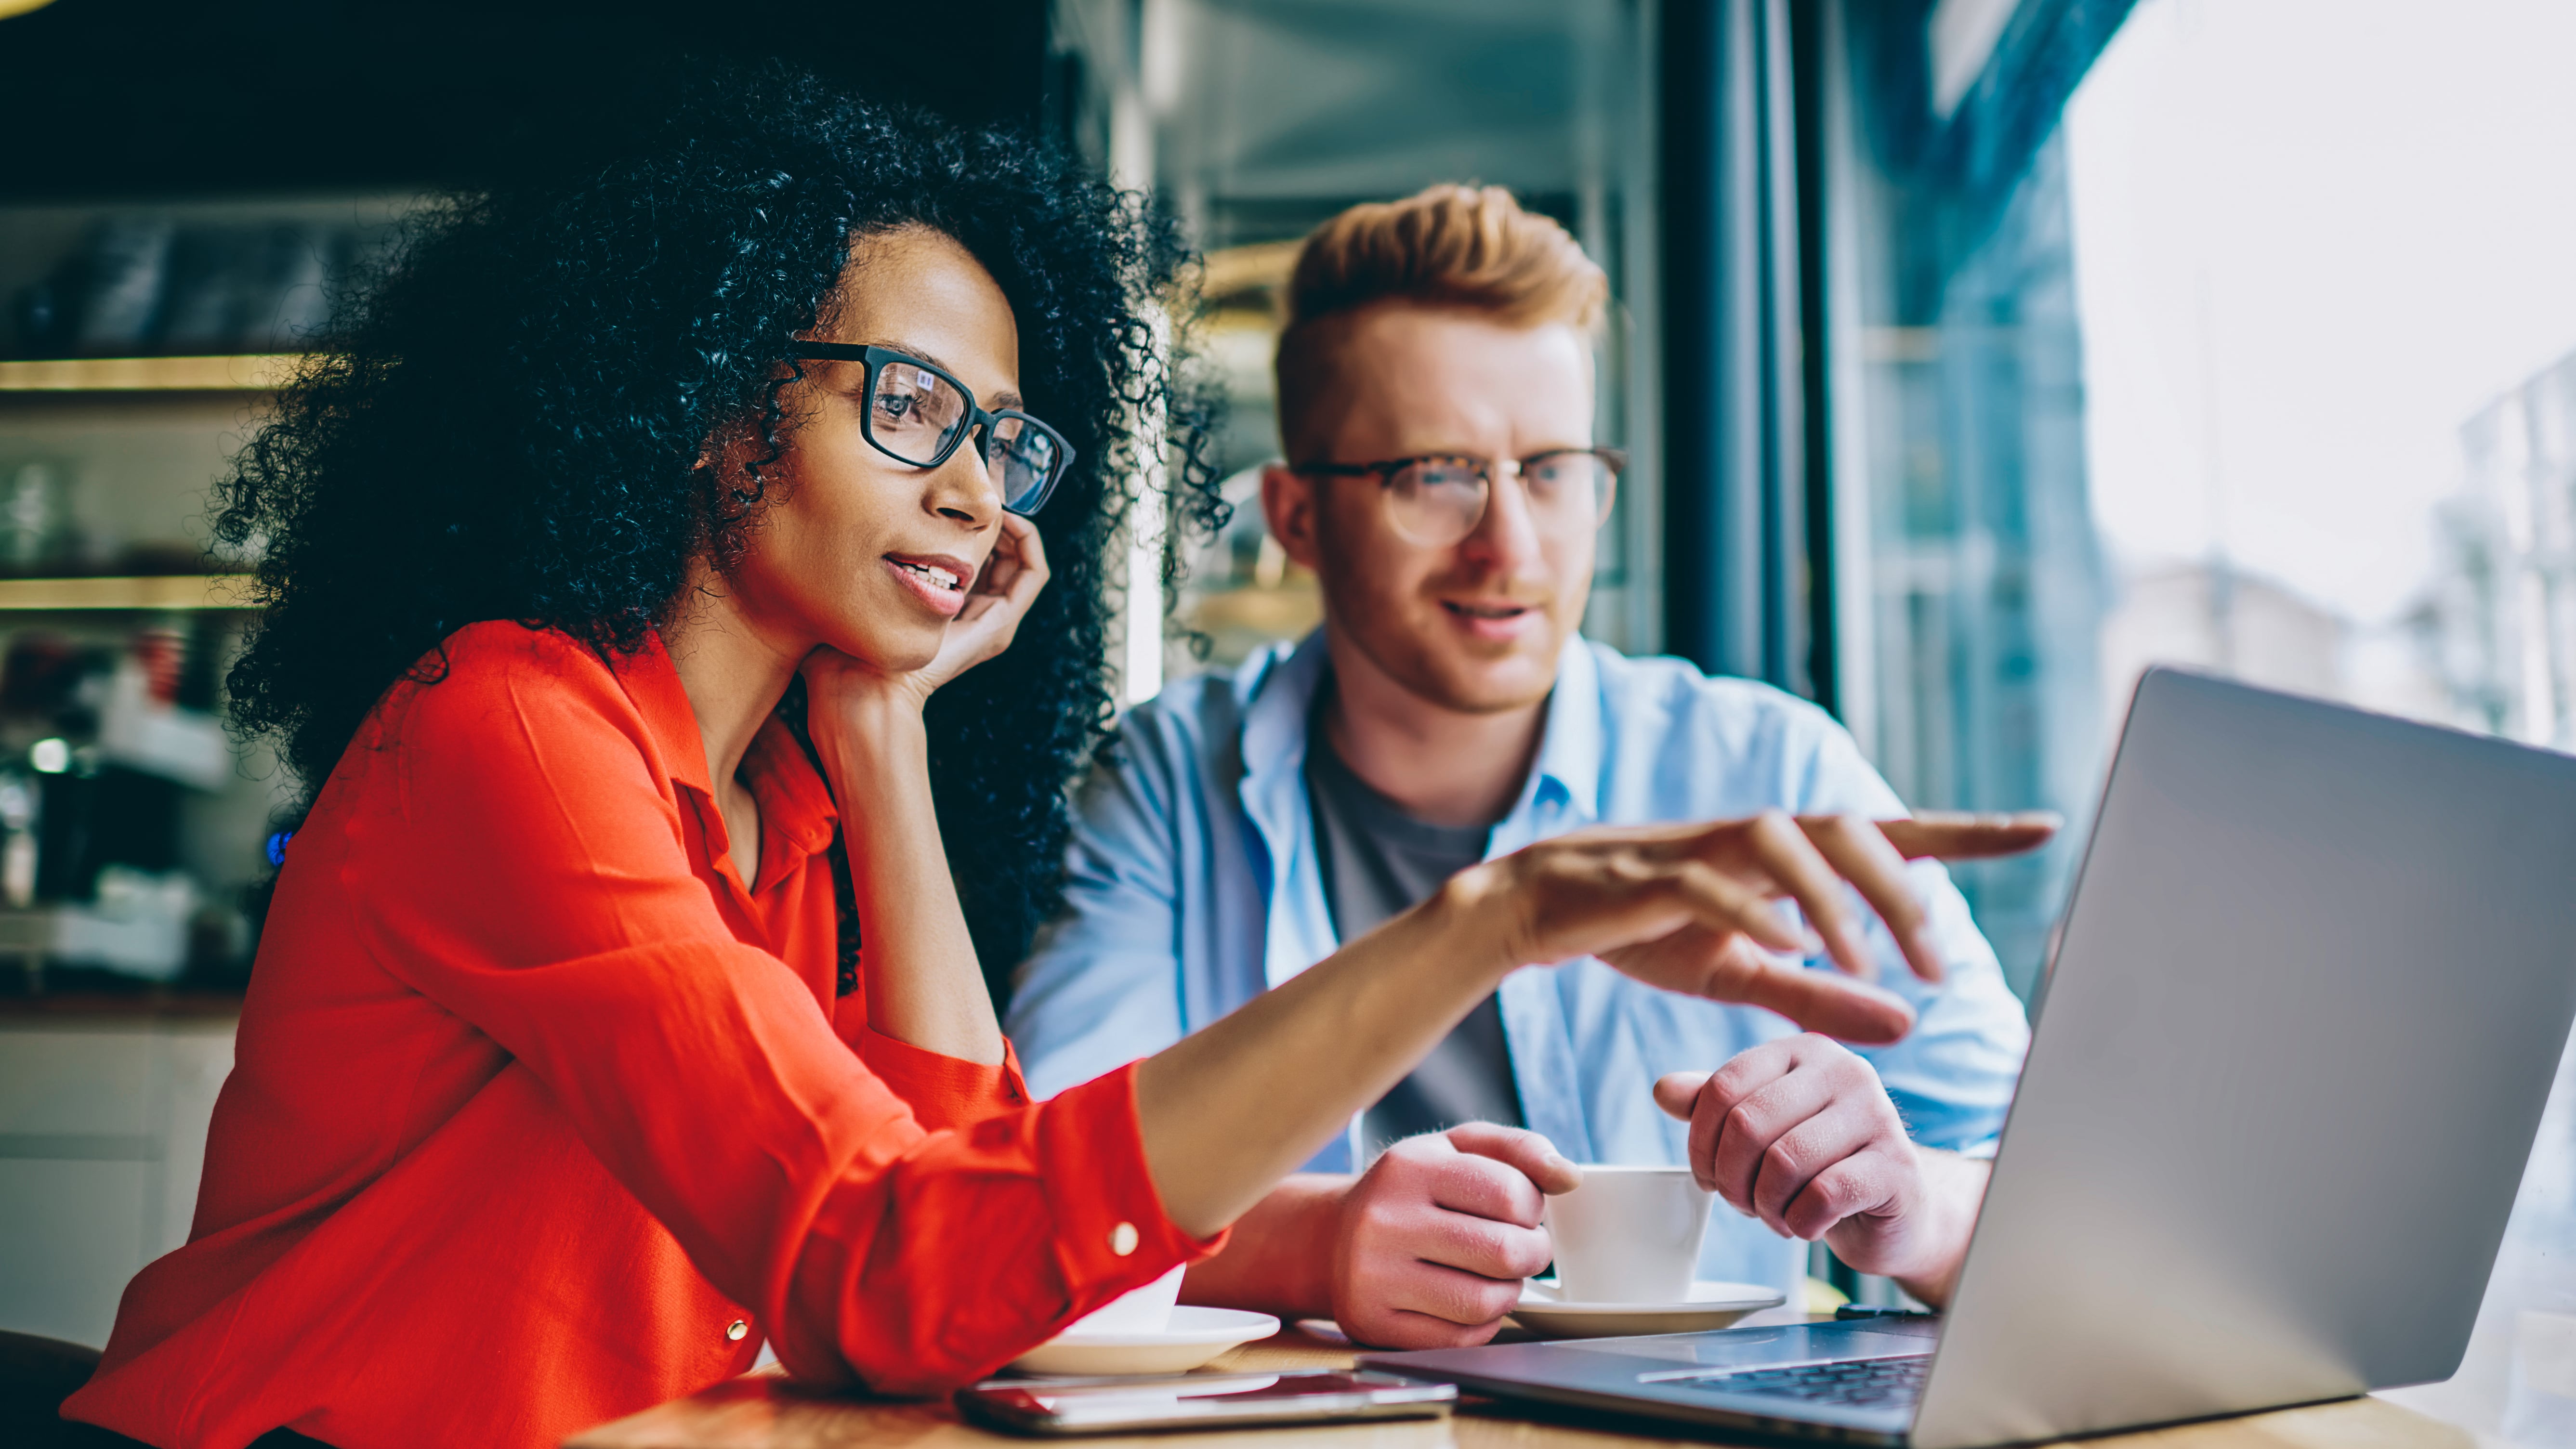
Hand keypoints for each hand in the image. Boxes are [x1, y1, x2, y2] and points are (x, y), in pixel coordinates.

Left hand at [803, 512, 1051, 717]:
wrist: (867, 683)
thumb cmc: (855, 640)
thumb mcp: (868, 586)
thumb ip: (879, 561)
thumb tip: (870, 519)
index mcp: (950, 607)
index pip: (979, 557)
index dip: (976, 521)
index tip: (957, 494)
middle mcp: (977, 614)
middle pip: (1004, 555)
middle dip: (995, 518)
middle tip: (978, 488)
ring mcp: (992, 621)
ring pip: (1021, 559)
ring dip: (1013, 524)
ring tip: (991, 499)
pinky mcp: (1001, 623)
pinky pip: (1034, 572)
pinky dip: (1028, 540)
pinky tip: (1004, 517)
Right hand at [1328, 1124, 1580, 1347]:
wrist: (1329, 1239)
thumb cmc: (1409, 1190)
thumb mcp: (1455, 1148)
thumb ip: (1517, 1149)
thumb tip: (1568, 1176)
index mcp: (1408, 1167)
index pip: (1509, 1194)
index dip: (1533, 1207)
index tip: (1521, 1210)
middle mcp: (1384, 1221)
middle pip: (1503, 1252)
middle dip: (1532, 1253)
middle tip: (1523, 1247)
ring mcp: (1374, 1277)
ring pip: (1485, 1303)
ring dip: (1509, 1291)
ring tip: (1497, 1275)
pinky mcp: (1374, 1324)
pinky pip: (1460, 1339)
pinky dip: (1481, 1323)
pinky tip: (1469, 1300)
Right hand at [1453, 810, 2055, 1044]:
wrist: (1536, 910)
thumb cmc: (1644, 932)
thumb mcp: (1743, 973)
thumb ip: (1822, 994)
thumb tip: (1910, 1023)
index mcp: (1784, 857)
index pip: (1890, 833)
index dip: (1967, 831)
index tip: (2043, 827)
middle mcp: (1753, 837)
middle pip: (1849, 828)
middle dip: (1904, 891)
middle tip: (1937, 966)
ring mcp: (1700, 847)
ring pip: (1786, 841)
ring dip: (1836, 899)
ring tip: (1865, 962)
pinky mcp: (1649, 875)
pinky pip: (1712, 881)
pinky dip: (1754, 908)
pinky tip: (1787, 945)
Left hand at [1654, 1035, 1983, 1304]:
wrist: (1894, 1209)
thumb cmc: (1819, 1164)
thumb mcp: (1763, 1128)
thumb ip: (1715, 1106)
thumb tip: (1663, 1090)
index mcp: (1803, 1051)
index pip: (1723, 1086)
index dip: (1701, 1142)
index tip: (1707, 1176)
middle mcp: (1845, 1071)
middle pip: (1749, 1124)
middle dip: (1731, 1179)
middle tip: (1742, 1203)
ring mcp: (1878, 1115)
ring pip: (1784, 1162)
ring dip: (1765, 1205)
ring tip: (1775, 1214)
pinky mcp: (1898, 1167)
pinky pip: (1822, 1196)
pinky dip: (1800, 1223)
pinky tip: (1807, 1225)